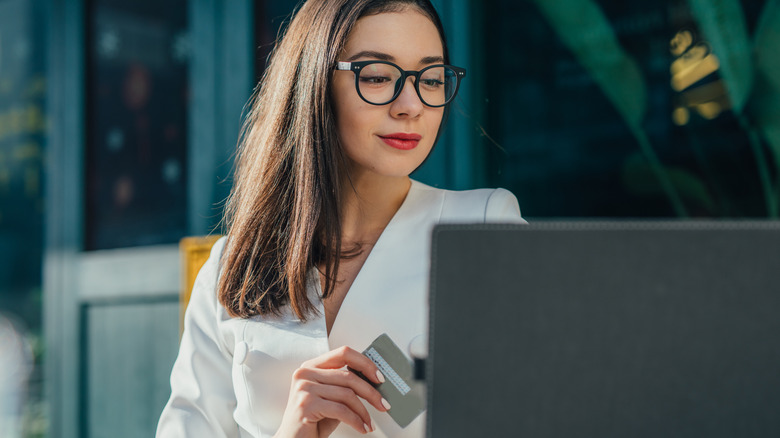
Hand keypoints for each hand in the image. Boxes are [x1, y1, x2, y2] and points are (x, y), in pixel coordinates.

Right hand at [274, 346, 389, 437]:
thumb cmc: (313, 421)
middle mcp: (305, 373)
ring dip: (363, 412)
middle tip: (383, 404)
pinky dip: (356, 421)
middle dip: (371, 393)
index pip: (343, 353)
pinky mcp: (305, 404)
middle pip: (348, 376)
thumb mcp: (331, 398)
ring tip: (369, 423)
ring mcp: (303, 388)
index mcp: (311, 366)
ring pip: (347, 394)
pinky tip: (362, 428)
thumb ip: (344, 386)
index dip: (365, 363)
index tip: (379, 377)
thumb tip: (373, 381)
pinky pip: (341, 410)